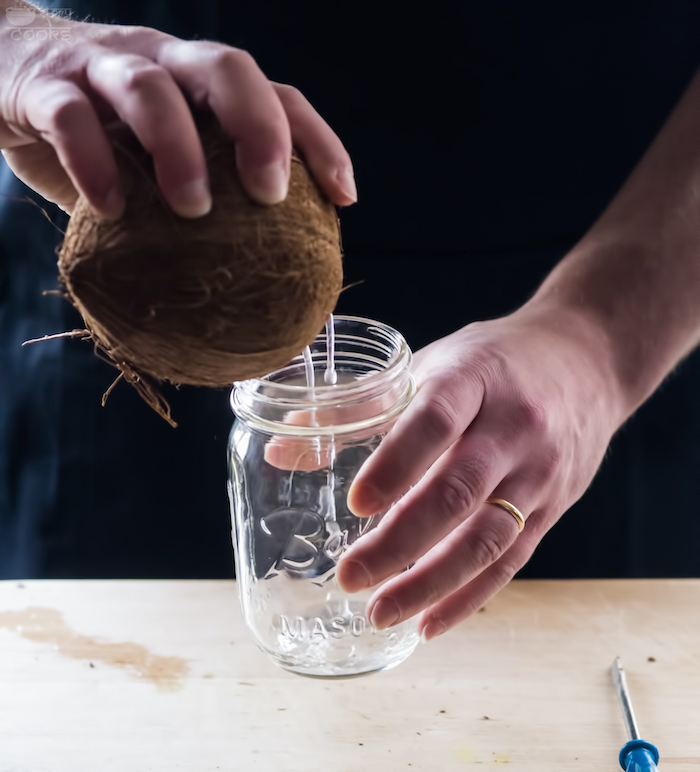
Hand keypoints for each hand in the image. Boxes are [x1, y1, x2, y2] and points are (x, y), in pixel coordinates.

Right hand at [0, 13, 355, 217]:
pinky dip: (96, 162)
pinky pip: (72, 117)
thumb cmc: (101, 132)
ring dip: (181, 150)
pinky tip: (112, 209)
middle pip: (227, 68)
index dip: (317, 139)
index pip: (277, 93)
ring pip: (152, 89)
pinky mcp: (47, 86)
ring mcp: (104, 68)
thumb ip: (201, 201)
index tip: (344, 196)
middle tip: (270, 195)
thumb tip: (250, 277)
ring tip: (193, 209)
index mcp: (201, 83)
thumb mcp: (160, 160)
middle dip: (260, 129)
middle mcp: (163, 62)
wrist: (3, 73)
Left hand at [336, 305, 625, 637]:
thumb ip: (363, 407)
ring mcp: (539, 471)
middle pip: (458, 492)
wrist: (586, 362)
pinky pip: (512, 560)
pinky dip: (469, 596)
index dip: (396, 464)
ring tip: (380, 612)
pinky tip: (430, 623)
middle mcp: (512, 428)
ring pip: (487, 538)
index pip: (435, 421)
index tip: (357, 503)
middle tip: (350, 575)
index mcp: (473, 379)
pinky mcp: (553, 506)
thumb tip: (283, 449)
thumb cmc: (494, 363)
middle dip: (400, 542)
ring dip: (430, 583)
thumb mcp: (433, 364)